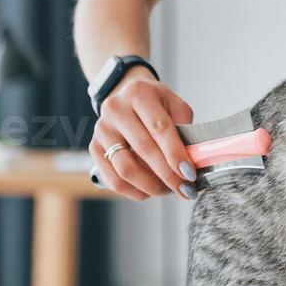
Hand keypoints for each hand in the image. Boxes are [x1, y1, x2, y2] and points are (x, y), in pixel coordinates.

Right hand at [89, 73, 196, 201]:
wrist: (127, 96)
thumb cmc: (155, 103)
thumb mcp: (175, 105)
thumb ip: (184, 130)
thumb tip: (192, 161)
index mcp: (139, 93)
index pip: (159, 127)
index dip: (175, 153)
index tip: (189, 173)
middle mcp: (116, 109)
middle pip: (143, 149)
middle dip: (168, 175)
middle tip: (186, 189)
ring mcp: (102, 129)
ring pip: (125, 168)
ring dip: (151, 186)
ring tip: (169, 190)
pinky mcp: (94, 147)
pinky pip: (113, 179)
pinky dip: (134, 191)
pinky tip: (150, 191)